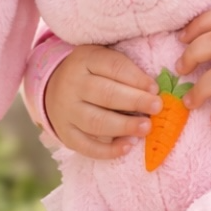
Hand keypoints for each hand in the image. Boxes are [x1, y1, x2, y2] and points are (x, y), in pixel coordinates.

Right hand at [43, 45, 160, 159]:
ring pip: (95, 121)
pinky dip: (108, 150)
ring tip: (146, 128)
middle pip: (105, 94)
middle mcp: (72, 85)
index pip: (112, 66)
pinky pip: (86, 145)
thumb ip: (126, 70)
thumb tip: (154, 91)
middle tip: (157, 107)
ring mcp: (66, 111)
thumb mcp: (103, 60)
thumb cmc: (92, 74)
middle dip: (134, 101)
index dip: (136, 77)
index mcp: (84, 60)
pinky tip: (128, 146)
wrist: (54, 88)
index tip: (155, 88)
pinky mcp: (65, 133)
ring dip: (124, 126)